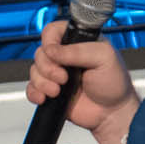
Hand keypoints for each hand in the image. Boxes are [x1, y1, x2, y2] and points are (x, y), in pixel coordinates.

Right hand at [25, 17, 135, 134]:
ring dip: (43, 82)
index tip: (55, 53)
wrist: (110, 112)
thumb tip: (52, 50)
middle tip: (63, 78)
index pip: (53, 31)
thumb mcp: (103, 57)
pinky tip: (46, 97)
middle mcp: (65, 56)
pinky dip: (35, 93)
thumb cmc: (113, 83)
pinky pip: (31, 88)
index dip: (49, 40)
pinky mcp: (49, 90)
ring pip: (34, 71)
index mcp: (78, 41)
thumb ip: (78, 50)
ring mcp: (56, 73)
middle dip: (48, 67)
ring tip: (58, 91)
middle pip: (40, 52)